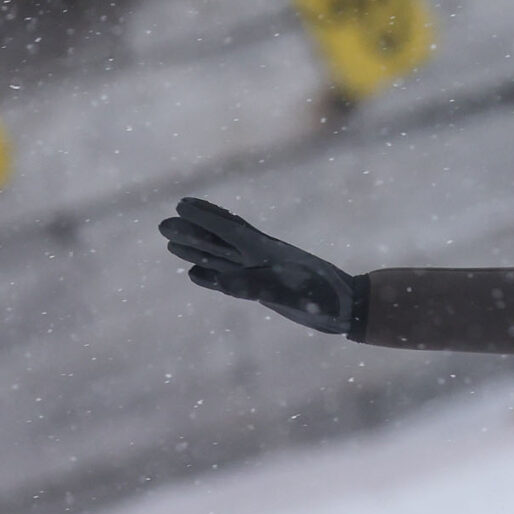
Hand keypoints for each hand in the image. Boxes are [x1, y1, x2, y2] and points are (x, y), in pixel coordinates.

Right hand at [160, 198, 359, 335]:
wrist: (351, 309)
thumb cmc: (327, 299)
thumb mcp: (291, 294)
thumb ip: (255, 286)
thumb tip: (219, 279)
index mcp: (268, 252)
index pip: (230, 230)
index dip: (207, 217)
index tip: (182, 204)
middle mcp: (262, 259)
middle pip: (219, 242)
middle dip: (192, 233)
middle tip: (162, 225)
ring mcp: (262, 273)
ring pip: (222, 259)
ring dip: (196, 251)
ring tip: (170, 245)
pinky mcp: (264, 290)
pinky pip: (231, 280)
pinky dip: (211, 277)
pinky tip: (196, 275)